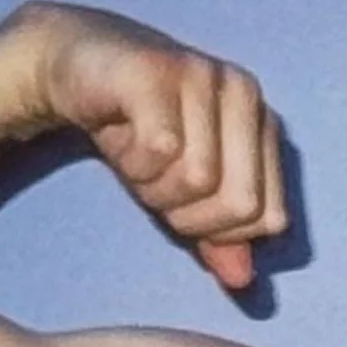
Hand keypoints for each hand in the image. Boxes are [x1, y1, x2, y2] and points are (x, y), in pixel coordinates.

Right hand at [16, 1, 288, 291]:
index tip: (184, 203)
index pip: (269, 217)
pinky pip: (161, 151)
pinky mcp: (160, 72)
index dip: (220, 232)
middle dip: (189, 215)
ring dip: (154, 186)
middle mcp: (245, 93)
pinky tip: (120, 133)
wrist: (76, 66)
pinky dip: (134, 162)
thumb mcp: (183, 192)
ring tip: (136, 153)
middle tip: (155, 182)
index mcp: (264, 123)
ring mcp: (204, 77)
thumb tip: (242, 281)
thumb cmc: (138, 129)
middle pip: (240, 204)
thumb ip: (217, 235)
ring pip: (198, 180)